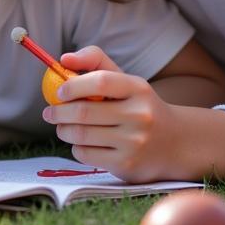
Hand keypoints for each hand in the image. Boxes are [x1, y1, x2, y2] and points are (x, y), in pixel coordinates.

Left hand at [41, 46, 182, 181]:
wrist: (175, 142)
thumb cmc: (139, 105)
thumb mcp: (125, 80)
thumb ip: (95, 61)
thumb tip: (63, 59)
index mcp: (138, 89)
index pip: (100, 81)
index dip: (73, 85)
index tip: (59, 91)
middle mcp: (139, 115)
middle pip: (83, 112)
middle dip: (58, 112)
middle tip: (49, 113)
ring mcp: (134, 142)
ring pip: (81, 135)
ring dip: (63, 130)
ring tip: (62, 127)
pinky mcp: (126, 165)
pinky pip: (86, 155)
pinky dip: (76, 148)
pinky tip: (81, 143)